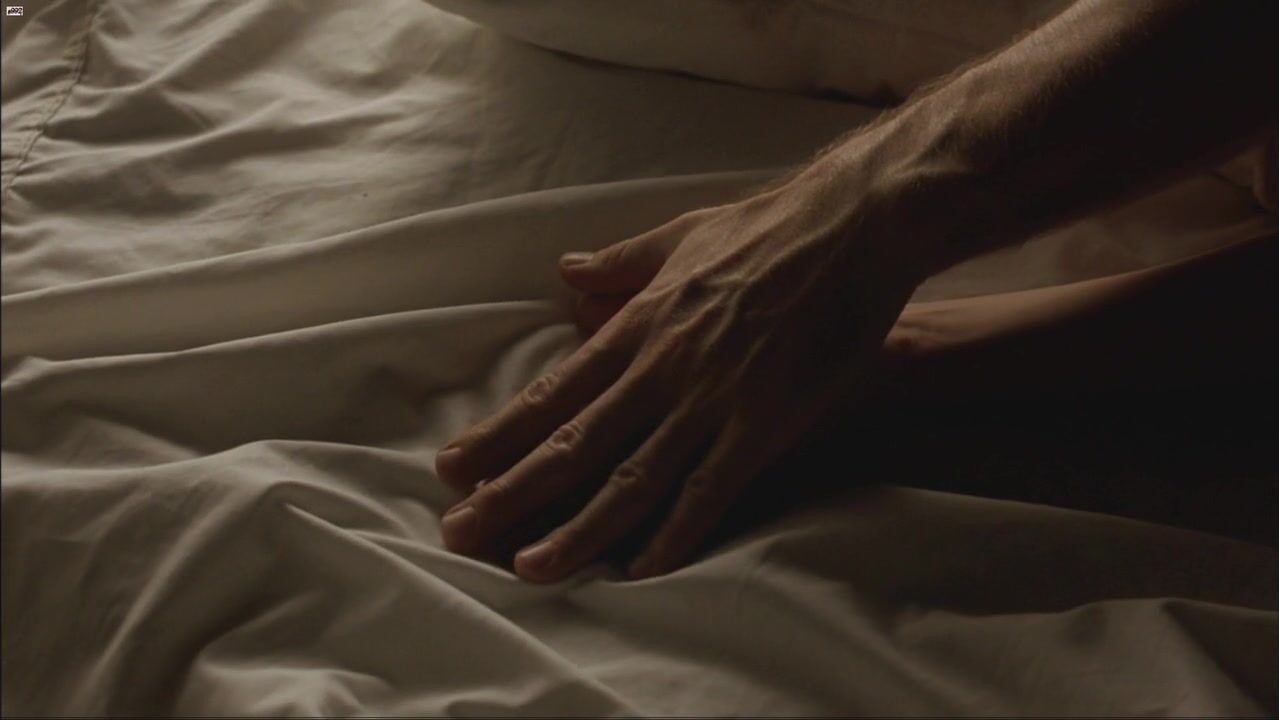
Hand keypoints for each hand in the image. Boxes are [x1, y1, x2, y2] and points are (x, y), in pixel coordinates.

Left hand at [434, 168, 926, 581]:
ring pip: (632, 479)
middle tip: (461, 533)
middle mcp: (660, 370)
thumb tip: (566, 268)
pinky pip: (709, 493)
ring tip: (530, 567)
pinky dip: (673, 535)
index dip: (501, 434)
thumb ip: (618, 261)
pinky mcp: (762, 426)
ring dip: (578, 528)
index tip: (453, 468)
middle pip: (574, 444)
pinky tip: (639, 570)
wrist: (851, 229)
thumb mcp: (677, 235)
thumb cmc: (765, 228)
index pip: (552, 392)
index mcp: (636, 325)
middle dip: (513, 493)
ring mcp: (710, 402)